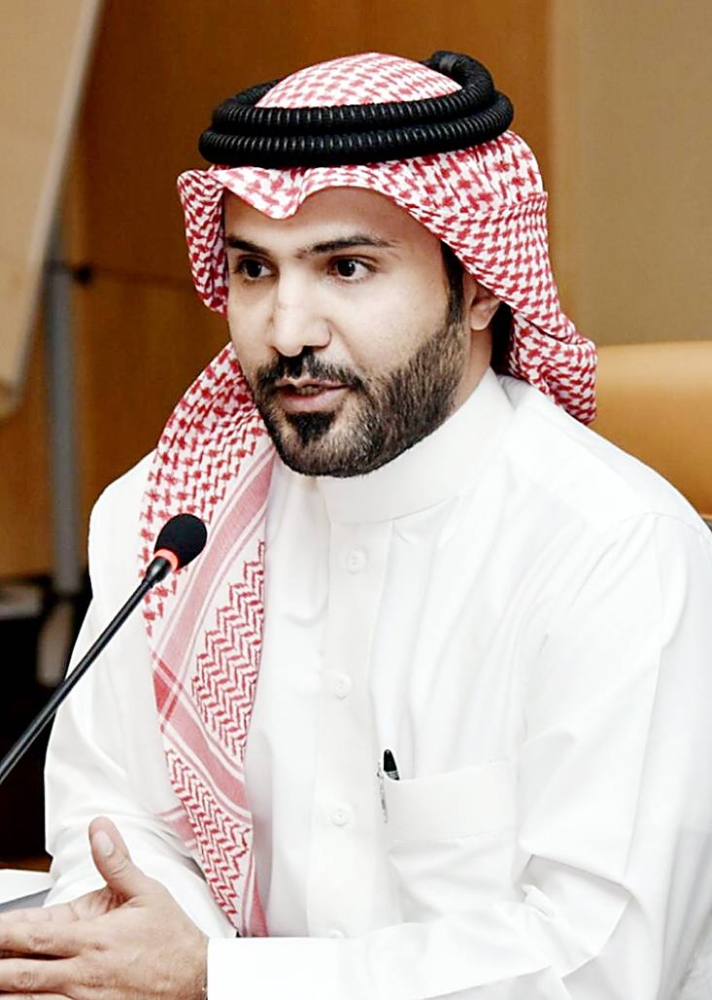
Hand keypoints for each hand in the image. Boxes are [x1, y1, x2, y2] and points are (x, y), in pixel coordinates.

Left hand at [0, 816, 207, 997]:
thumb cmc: (172, 939)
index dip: (4, 934)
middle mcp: (83, 973)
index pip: (36, 936)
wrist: (198, 981)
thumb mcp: (148, 892)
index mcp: (94, 939)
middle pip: (23, 975)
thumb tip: (99, 831)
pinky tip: (20, 999)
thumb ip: (116, 862)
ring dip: (7, 992)